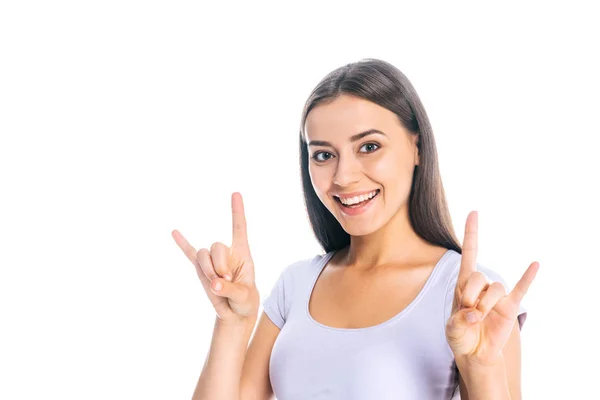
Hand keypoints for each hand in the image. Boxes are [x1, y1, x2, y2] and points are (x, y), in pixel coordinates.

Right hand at [172, 192, 258, 322]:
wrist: (235, 313)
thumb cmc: (245, 302)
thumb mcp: (244, 298)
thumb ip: (230, 290)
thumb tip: (214, 284)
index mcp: (242, 253)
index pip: (239, 228)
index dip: (237, 211)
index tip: (236, 193)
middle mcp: (226, 253)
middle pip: (216, 246)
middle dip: (219, 265)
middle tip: (226, 280)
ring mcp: (212, 261)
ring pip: (202, 255)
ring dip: (207, 270)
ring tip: (217, 285)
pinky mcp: (201, 269)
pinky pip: (190, 254)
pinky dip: (183, 244)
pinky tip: (175, 232)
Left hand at [445, 211, 538, 365]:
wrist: (475, 354)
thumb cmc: (460, 337)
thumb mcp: (451, 329)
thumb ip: (459, 320)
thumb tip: (475, 315)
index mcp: (464, 284)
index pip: (469, 254)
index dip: (471, 234)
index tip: (473, 213)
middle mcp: (481, 286)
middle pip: (479, 275)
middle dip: (471, 295)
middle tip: (468, 312)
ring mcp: (497, 296)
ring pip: (495, 288)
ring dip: (485, 304)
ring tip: (479, 318)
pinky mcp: (509, 307)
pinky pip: (520, 289)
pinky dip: (527, 277)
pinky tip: (535, 264)